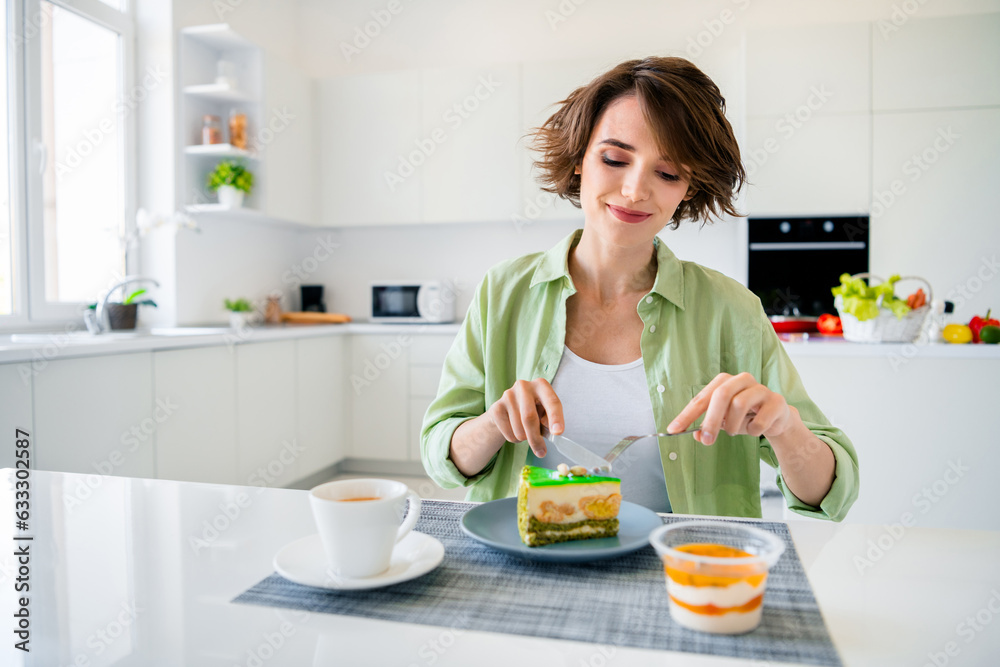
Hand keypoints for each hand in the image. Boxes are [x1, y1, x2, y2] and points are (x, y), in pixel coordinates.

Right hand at [486, 379, 563, 456]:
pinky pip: (509, 433)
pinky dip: (515, 439)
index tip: (558, 433)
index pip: (552, 402)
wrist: (507, 410)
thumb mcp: (545, 414)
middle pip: (529, 417)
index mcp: (541, 385)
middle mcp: (524, 386)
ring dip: (525, 439)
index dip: (556, 418)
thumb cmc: (532, 411)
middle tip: (541, 452)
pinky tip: (515, 430)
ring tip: (525, 432)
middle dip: (536, 438)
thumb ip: (550, 422)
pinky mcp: (496, 408)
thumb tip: (554, 433)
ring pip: (519, 429)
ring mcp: (508, 395)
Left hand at [667, 372, 792, 445]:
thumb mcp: (722, 422)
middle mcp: (741, 379)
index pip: (701, 398)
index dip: (687, 414)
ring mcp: (760, 389)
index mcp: (724, 382)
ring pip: (739, 404)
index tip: (674, 430)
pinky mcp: (776, 401)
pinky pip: (760, 419)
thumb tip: (696, 435)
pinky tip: (754, 430)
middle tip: (706, 440)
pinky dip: (753, 430)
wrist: (776, 418)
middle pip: (721, 395)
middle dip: (711, 420)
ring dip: (733, 425)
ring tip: (733, 431)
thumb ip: (707, 427)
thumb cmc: (744, 416)